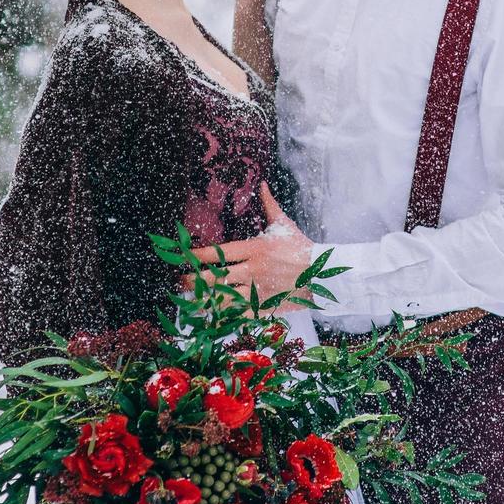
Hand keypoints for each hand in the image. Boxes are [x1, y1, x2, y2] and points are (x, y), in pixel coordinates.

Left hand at [181, 184, 313, 311]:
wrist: (322, 274)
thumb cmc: (301, 247)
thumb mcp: (284, 224)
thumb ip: (269, 205)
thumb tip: (263, 184)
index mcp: (255, 249)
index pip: (221, 252)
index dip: (201, 255)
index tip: (185, 256)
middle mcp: (254, 270)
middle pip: (217, 277)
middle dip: (196, 280)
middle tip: (181, 281)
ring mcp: (259, 290)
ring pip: (225, 298)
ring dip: (206, 300)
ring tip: (190, 302)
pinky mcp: (265, 306)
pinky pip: (240, 314)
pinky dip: (225, 318)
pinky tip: (212, 320)